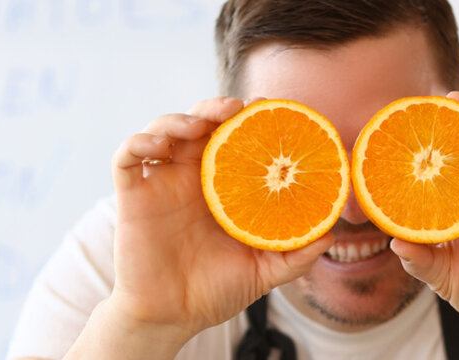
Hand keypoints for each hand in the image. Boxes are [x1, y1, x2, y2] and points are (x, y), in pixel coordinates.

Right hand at [108, 96, 333, 340]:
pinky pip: (126, 156)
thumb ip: (297, 255)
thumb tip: (332, 235)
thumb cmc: (215, 292)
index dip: (250, 118)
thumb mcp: (264, 272)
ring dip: (178, 118)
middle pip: (200, 123)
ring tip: (199, 124)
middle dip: (216, 106)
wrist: (173, 319)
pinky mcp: (132, 197)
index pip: (235, 137)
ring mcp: (160, 183)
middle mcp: (191, 177)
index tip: (272, 110)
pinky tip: (159, 146)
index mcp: (223, 185)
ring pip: (162, 129)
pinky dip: (138, 142)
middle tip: (237, 108)